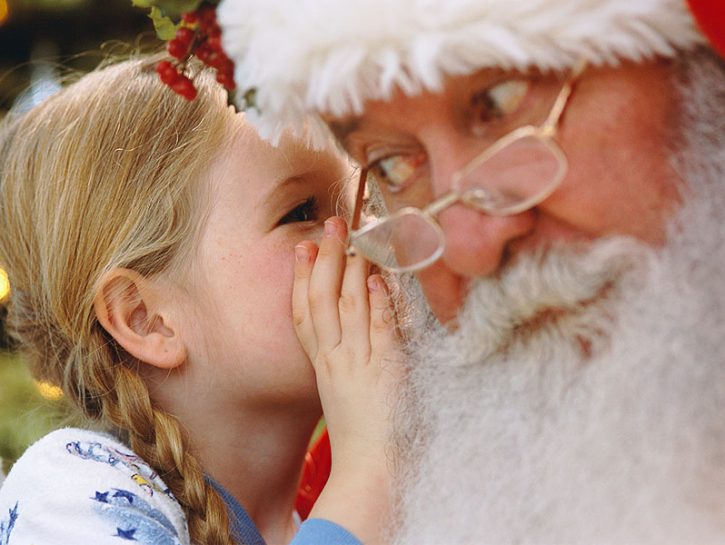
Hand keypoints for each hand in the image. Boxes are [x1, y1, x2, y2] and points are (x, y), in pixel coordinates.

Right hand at [293, 216, 402, 543]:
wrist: (368, 470)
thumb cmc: (360, 433)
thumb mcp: (342, 390)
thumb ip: (343, 358)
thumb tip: (353, 325)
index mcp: (323, 365)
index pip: (304, 313)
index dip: (302, 279)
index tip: (303, 249)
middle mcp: (335, 360)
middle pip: (322, 301)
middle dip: (325, 260)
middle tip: (330, 225)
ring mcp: (359, 365)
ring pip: (349, 308)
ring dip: (352, 270)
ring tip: (355, 238)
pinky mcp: (387, 372)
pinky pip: (381, 331)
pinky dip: (379, 303)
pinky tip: (380, 279)